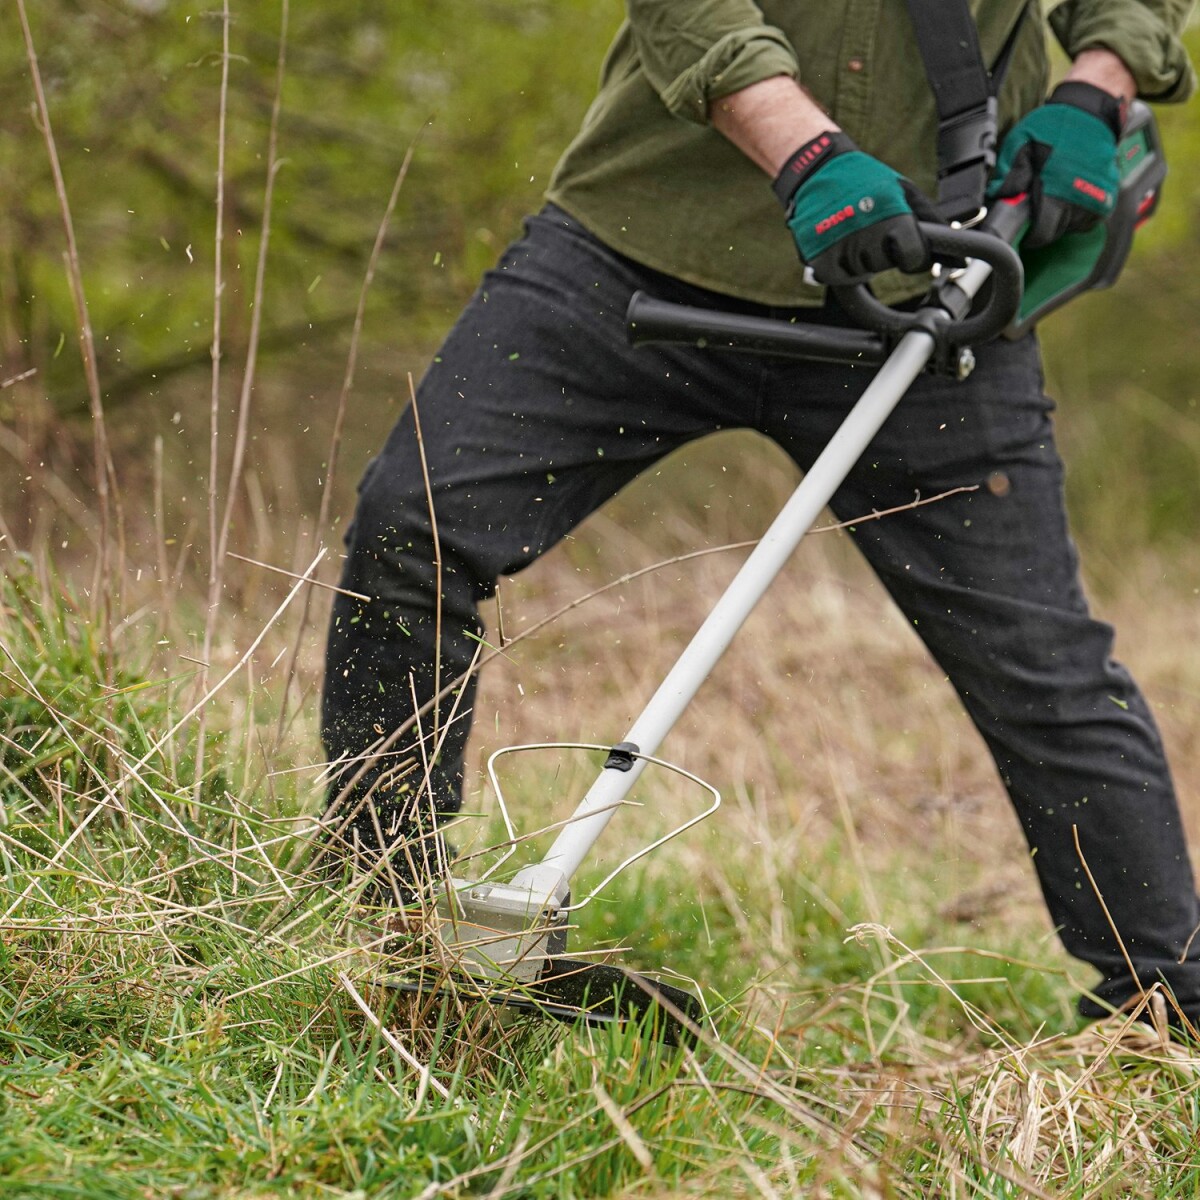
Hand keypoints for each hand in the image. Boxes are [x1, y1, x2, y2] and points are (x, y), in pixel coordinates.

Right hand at [774, 132, 936, 284]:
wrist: (815, 170)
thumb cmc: (863, 179)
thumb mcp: (904, 191)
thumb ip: (931, 222)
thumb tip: (957, 258)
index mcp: (892, 218)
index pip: (913, 258)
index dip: (913, 256)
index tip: (907, 248)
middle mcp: (868, 236)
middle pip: (884, 265)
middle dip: (881, 252)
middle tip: (870, 229)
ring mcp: (842, 250)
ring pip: (861, 271)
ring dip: (859, 258)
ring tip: (851, 231)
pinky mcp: (820, 260)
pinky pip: (839, 276)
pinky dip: (839, 265)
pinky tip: (837, 242)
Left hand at [988, 81, 1123, 249]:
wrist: (1091, 112)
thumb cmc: (1052, 126)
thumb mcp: (1021, 144)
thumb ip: (1009, 173)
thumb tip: (1000, 199)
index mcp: (1055, 189)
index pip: (1041, 233)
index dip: (1029, 236)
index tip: (1022, 230)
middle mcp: (1078, 199)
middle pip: (1055, 233)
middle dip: (1041, 227)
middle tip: (1034, 211)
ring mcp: (1095, 200)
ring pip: (1070, 228)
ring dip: (1059, 220)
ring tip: (1051, 199)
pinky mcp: (1106, 199)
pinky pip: (1086, 221)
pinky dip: (1075, 215)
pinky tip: (1068, 198)